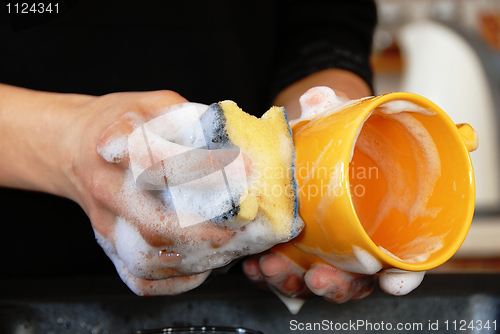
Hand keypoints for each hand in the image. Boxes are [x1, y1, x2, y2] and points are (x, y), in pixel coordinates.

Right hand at [71, 90, 244, 295]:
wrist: (72, 146)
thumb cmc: (121, 122)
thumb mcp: (154, 104)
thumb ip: (191, 119)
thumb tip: (238, 145)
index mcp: (119, 144)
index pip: (161, 161)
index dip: (206, 168)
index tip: (245, 171)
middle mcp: (108, 188)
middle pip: (155, 224)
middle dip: (206, 232)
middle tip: (241, 227)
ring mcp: (106, 222)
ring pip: (147, 258)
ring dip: (193, 260)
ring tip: (227, 249)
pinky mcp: (107, 244)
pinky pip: (137, 278)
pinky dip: (173, 282)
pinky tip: (199, 268)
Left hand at [242, 70, 425, 305]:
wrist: (313, 139)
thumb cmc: (340, 136)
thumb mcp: (340, 118)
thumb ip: (332, 108)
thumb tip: (316, 98)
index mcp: (382, 220)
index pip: (404, 257)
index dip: (403, 276)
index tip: (391, 283)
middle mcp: (355, 242)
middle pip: (356, 280)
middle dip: (335, 284)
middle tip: (315, 276)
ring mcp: (324, 249)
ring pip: (315, 279)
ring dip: (293, 282)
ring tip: (269, 268)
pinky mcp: (294, 248)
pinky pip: (283, 270)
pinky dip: (267, 274)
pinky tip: (251, 265)